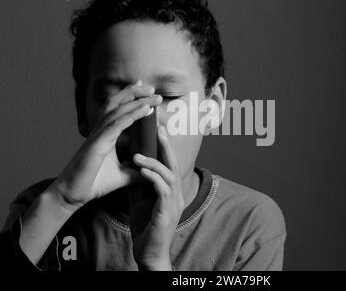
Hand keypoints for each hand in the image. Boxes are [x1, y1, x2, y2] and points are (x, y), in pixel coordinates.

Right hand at [48, 83, 161, 210]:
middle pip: (117, 104)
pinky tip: (143, 110)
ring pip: (117, 111)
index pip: (118, 109)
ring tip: (152, 96)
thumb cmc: (93, 183)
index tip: (146, 90)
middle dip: (135, 93)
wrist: (73, 195)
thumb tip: (151, 172)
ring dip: (136, 102)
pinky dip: (130, 116)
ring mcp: (98, 136)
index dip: (131, 97)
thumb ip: (136, 172)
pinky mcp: (97, 145)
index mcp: (105, 135)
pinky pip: (115, 126)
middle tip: (152, 87)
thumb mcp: (122, 176)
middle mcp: (100, 131)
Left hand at [131, 125, 184, 269]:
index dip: (166, 147)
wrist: (149, 254)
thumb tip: (129, 168)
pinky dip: (153, 178)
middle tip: (159, 129)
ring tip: (138, 154)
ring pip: (169, 175)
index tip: (158, 131)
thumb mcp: (140, 202)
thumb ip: (138, 185)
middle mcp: (177, 195)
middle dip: (166, 145)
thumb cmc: (146, 229)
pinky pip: (162, 190)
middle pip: (174, 164)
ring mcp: (174, 204)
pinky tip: (141, 170)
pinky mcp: (167, 213)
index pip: (170, 164)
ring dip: (154, 162)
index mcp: (172, 191)